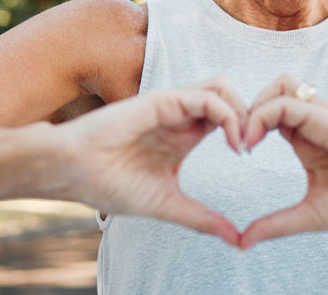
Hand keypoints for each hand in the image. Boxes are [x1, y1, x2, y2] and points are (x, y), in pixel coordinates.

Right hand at [49, 77, 246, 246]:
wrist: (73, 172)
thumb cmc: (110, 184)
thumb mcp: (168, 204)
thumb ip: (203, 218)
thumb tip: (236, 240)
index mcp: (185, 135)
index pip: (229, 118)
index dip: (248, 131)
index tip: (253, 160)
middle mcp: (182, 115)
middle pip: (231, 96)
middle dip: (253, 116)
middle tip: (255, 147)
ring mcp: (173, 105)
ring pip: (222, 87)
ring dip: (242, 111)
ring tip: (244, 144)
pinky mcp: (162, 100)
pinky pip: (206, 96)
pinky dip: (227, 114)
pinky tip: (232, 141)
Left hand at [239, 75, 327, 249]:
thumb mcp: (310, 215)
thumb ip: (276, 224)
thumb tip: (242, 242)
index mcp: (307, 141)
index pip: (270, 113)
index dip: (247, 125)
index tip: (236, 152)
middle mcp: (314, 124)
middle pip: (272, 91)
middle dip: (245, 109)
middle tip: (235, 141)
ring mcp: (323, 118)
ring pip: (280, 85)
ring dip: (255, 104)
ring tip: (245, 138)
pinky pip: (290, 102)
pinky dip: (264, 114)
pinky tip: (253, 141)